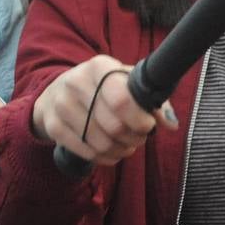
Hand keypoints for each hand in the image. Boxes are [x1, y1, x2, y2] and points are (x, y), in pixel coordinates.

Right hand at [31, 55, 178, 167]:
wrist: (57, 92)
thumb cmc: (102, 88)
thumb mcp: (125, 83)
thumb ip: (151, 99)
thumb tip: (170, 123)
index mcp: (99, 67)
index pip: (122, 99)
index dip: (140, 118)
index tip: (149, 124)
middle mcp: (76, 82)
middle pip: (114, 126)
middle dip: (134, 137)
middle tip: (139, 135)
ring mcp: (61, 105)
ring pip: (102, 144)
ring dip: (122, 149)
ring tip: (126, 143)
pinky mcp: (53, 126)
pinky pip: (88, 153)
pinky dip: (106, 158)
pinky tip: (111, 151)